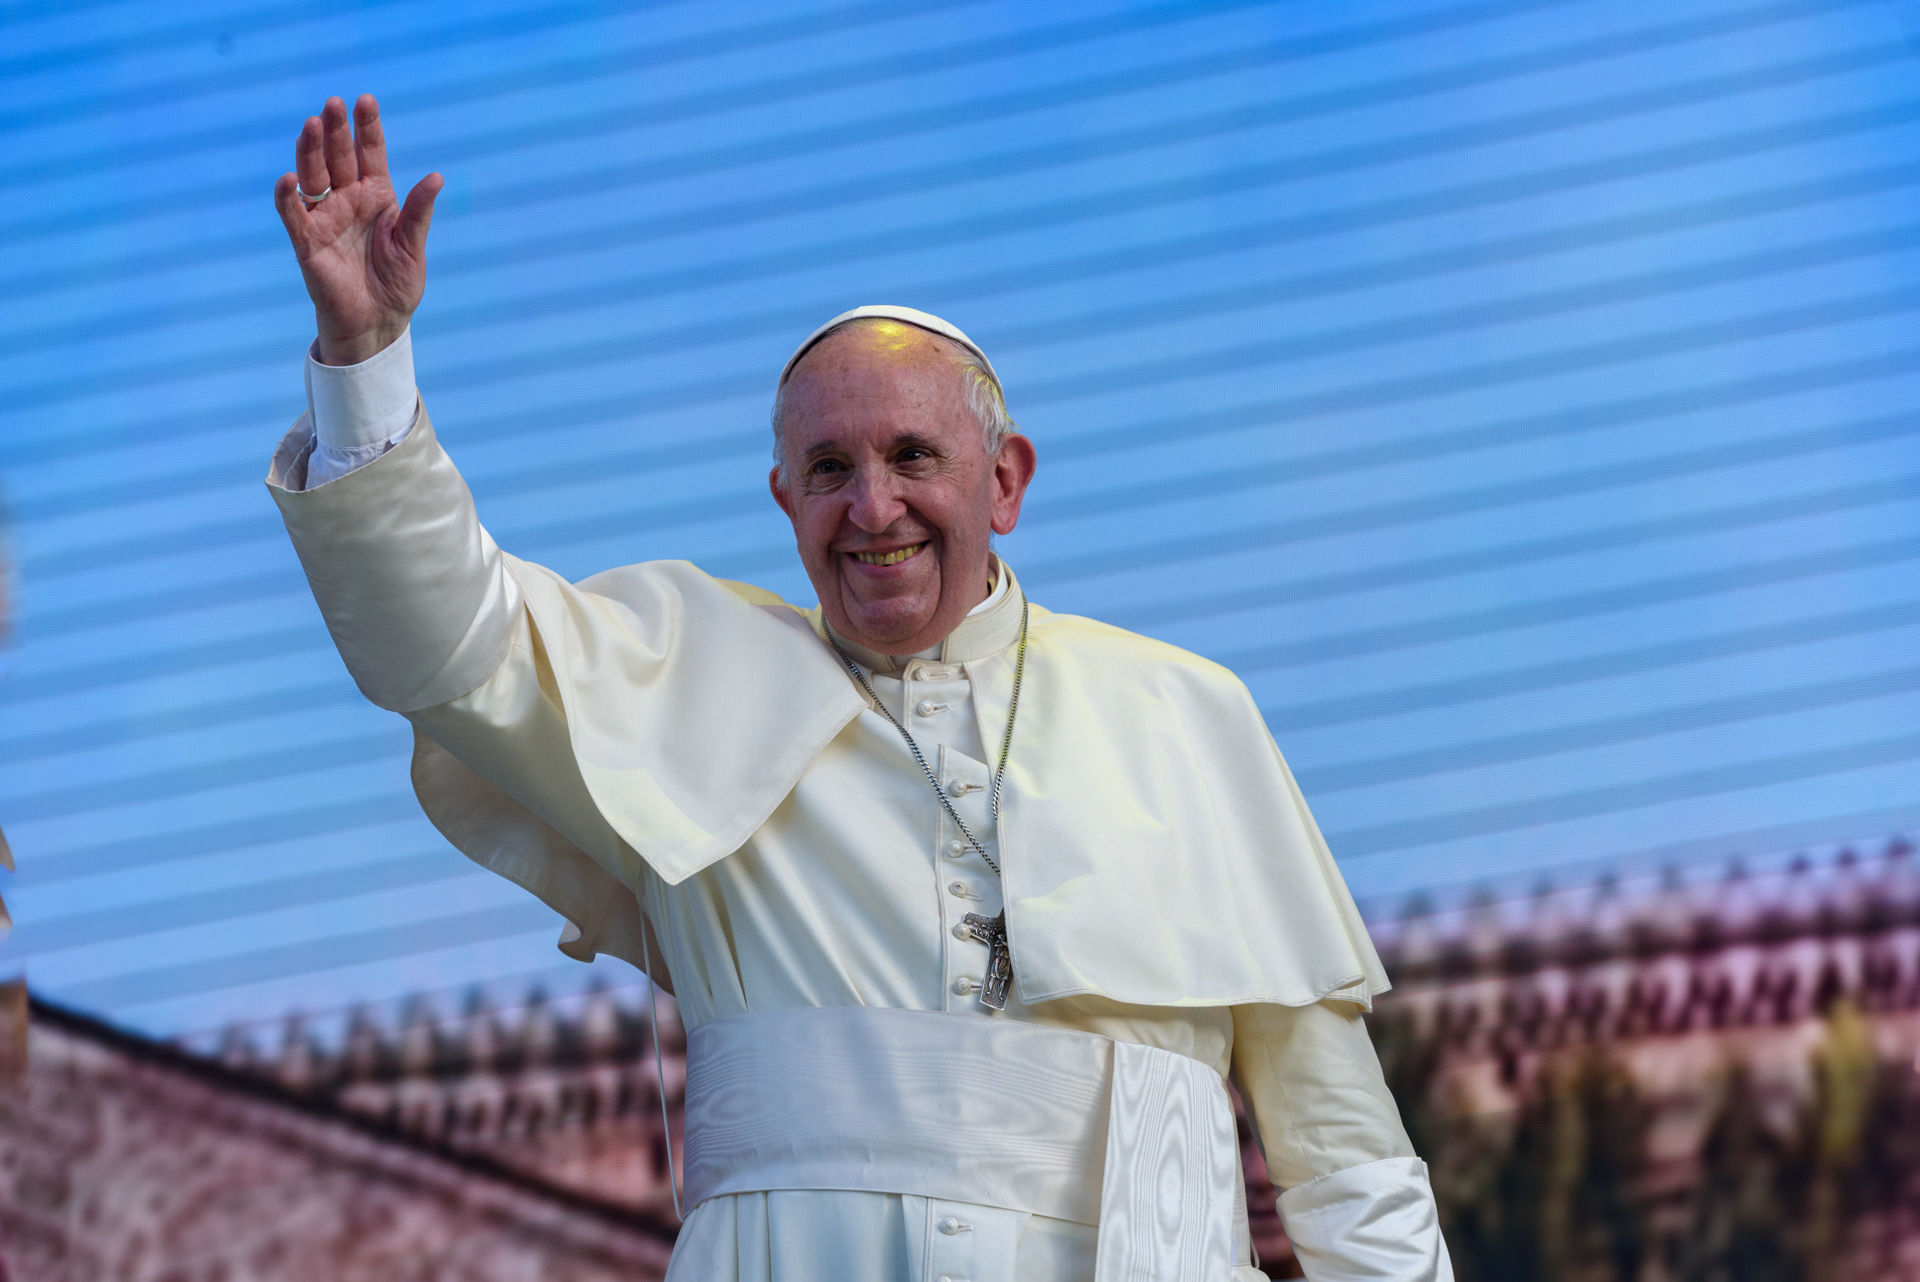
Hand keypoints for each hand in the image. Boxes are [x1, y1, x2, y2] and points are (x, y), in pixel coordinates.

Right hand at [274, 95, 441, 366]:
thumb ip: (419, 212)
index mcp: (376, 196)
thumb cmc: (397, 284)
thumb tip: (436, 177)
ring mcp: (325, 218)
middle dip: (334, 131)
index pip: (370, 154)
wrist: (378, 323)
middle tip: (333, 104)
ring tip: (311, 126)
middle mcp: (348, 200)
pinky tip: (288, 179)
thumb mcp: (413, 246)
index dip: (367, 128)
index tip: (365, 100)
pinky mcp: (306, 242)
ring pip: (312, 176)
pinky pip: (293, 215)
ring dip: (309, 152)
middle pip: (337, 157)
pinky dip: (288, 197)